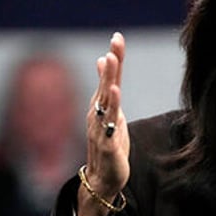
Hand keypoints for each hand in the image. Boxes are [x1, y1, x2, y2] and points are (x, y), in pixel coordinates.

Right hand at [76, 32, 130, 215]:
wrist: (103, 178)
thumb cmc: (108, 143)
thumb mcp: (111, 112)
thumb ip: (109, 88)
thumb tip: (105, 60)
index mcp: (100, 105)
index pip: (109, 77)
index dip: (115, 58)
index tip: (118, 36)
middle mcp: (97, 113)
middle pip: (105, 83)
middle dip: (112, 62)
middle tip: (115, 42)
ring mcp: (100, 127)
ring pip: (104, 99)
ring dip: (108, 79)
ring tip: (112, 60)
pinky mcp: (106, 142)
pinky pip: (108, 122)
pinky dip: (111, 106)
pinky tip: (115, 92)